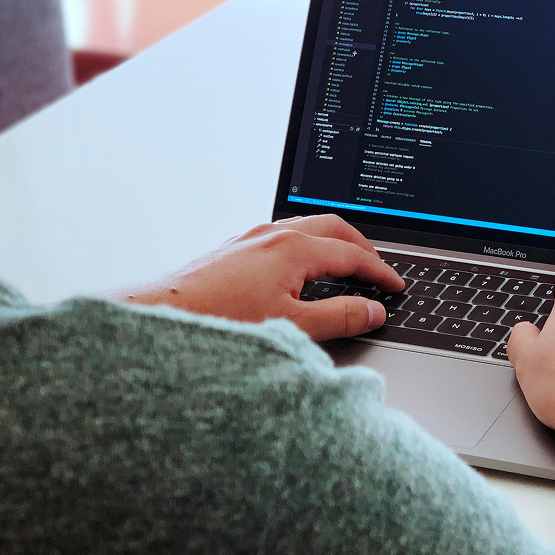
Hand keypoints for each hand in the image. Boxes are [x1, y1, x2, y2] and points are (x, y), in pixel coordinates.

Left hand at [116, 215, 402, 340]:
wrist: (160, 321)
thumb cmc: (219, 324)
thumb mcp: (292, 326)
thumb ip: (339, 317)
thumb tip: (372, 311)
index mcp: (293, 248)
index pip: (351, 255)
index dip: (379, 271)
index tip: (394, 286)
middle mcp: (273, 235)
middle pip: (333, 228)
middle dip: (361, 247)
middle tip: (377, 268)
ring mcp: (250, 239)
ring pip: (306, 229)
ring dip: (332, 244)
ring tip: (345, 267)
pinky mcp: (233, 250)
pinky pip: (283, 237)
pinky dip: (307, 248)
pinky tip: (300, 272)